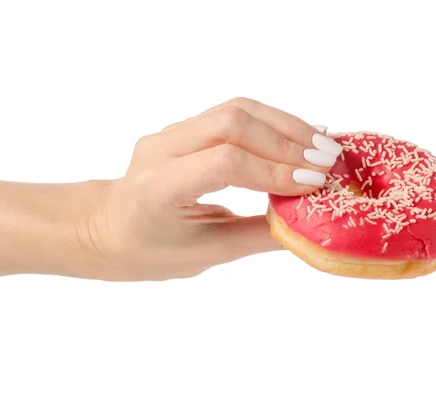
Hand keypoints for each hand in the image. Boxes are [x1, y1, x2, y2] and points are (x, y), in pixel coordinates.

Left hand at [83, 98, 342, 280]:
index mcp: (157, 186)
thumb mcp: (202, 255)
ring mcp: (171, 132)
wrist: (106, 228)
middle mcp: (161, 148)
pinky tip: (297, 138)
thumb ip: (256, 236)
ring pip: (236, 109)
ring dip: (284, 125)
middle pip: (233, 122)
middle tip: (329, 161)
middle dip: (287, 140)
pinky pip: (233, 114)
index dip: (273, 170)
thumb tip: (307, 224)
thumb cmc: (146, 251)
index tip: (314, 184)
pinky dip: (270, 123)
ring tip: (323, 146)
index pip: (224, 162)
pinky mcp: (185, 128)